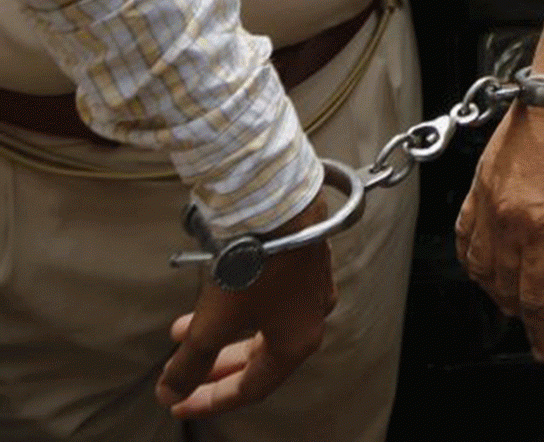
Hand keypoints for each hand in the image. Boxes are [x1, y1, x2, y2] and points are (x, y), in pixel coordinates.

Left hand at [156, 202, 334, 417]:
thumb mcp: (212, 323)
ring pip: (262, 326)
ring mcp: (310, 287)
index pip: (252, 387)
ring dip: (220, 334)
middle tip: (183, 373)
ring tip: (182, 331)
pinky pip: (269, 299)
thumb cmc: (252, 265)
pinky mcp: (304, 261)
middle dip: (215, 366)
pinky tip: (216, 299)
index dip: (212, 399)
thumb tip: (170, 392)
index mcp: (297, 341)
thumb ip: (190, 363)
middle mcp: (311, 317)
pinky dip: (237, 310)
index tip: (180, 402)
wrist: (278, 204)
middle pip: (259, 357)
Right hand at [456, 100, 543, 360]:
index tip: (543, 347)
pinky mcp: (480, 180)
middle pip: (504, 283)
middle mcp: (508, 218)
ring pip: (478, 261)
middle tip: (532, 321)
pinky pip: (463, 229)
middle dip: (517, 309)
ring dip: (490, 286)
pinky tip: (478, 260)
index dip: (540, 326)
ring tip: (507, 297)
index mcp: (543, 227)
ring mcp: (489, 199)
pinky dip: (468, 253)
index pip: (536, 294)